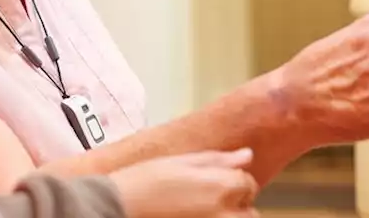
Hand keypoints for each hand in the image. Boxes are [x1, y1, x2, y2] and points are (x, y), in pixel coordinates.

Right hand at [109, 149, 258, 217]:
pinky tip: (194, 216)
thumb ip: (218, 160)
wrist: (118, 206)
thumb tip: (246, 155)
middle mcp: (224, 212)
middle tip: (211, 200)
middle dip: (237, 205)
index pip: (248, 184)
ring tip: (203, 211)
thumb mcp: (181, 161)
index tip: (217, 181)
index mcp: (222, 186)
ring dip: (229, 217)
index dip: (234, 180)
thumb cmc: (145, 181)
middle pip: (250, 213)